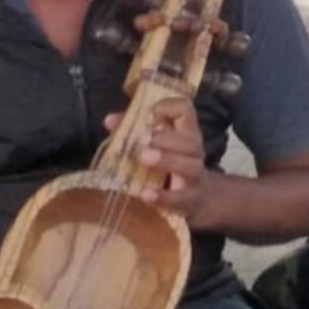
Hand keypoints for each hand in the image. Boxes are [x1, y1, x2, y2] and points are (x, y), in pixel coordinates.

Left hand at [105, 97, 207, 222]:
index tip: (150, 115)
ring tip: (144, 158)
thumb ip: (132, 129)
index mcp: (185, 132)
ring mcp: (194, 177)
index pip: (186, 109)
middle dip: (166, 138)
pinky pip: (180, 199)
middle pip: (190, 140)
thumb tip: (110, 120)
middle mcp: (194, 152)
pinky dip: (163, 197)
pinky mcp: (189, 201)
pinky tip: (146, 194)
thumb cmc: (171, 164)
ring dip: (167, 160)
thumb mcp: (156, 144)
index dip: (169, 107)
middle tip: (143, 140)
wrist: (198, 199)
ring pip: (190, 166)